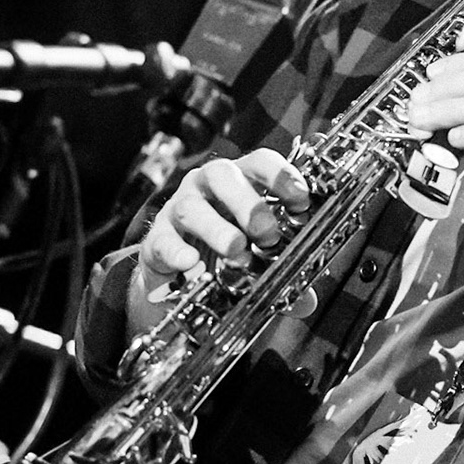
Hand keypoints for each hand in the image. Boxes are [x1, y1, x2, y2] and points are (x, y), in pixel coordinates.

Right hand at [129, 148, 309, 331]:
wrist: (177, 274)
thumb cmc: (226, 251)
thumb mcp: (259, 255)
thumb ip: (284, 272)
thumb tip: (306, 301)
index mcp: (240, 182)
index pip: (260, 162)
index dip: (281, 176)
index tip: (301, 200)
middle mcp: (207, 187)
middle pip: (222, 175)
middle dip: (248, 202)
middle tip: (267, 233)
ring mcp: (179, 209)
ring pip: (191, 206)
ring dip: (217, 228)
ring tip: (237, 251)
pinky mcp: (157, 238)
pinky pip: (163, 240)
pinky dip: (177, 251)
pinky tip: (191, 263)